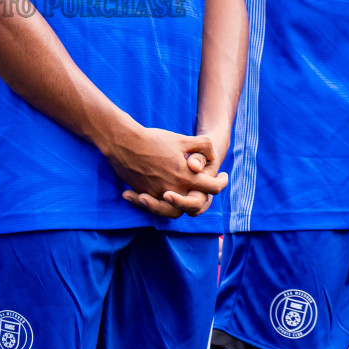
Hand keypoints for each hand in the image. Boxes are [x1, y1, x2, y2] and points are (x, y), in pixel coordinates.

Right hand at [105, 125, 226, 219]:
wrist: (124, 143)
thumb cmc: (154, 140)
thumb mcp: (182, 139)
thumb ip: (203, 146)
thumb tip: (213, 155)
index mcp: (186, 177)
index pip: (213, 188)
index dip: (222, 182)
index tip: (223, 177)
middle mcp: (174, 190)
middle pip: (196, 204)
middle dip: (204, 196)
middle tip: (207, 186)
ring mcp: (158, 195)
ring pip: (176, 210)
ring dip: (183, 204)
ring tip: (186, 195)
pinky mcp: (144, 194)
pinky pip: (157, 206)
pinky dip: (163, 203)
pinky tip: (164, 194)